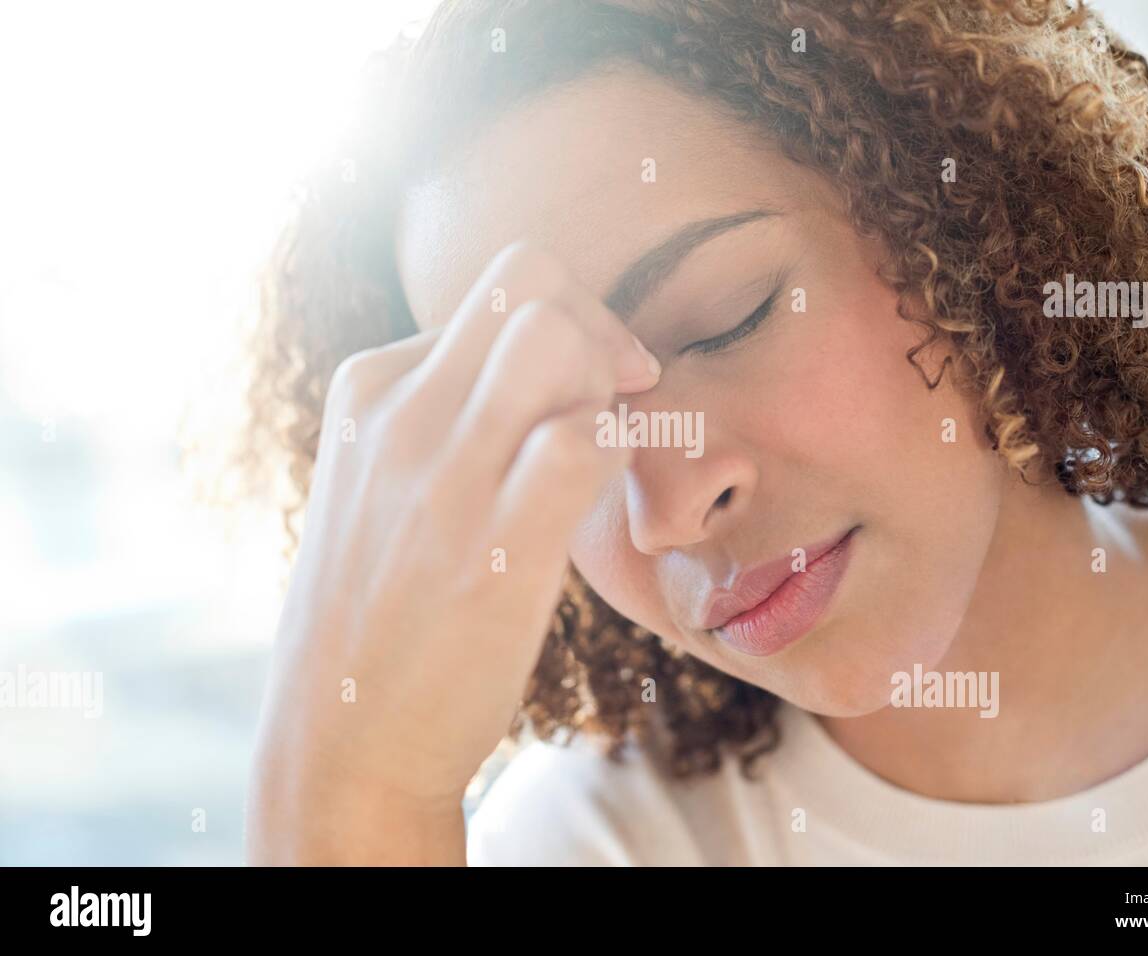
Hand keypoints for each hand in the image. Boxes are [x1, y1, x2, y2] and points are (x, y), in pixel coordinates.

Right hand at [246, 241, 658, 862]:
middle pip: (529, 280)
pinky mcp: (493, 545)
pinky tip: (598, 505)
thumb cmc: (385, 608)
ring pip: (555, 336)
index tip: (592, 388)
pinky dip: (616, 453)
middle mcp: (397, 412)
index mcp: (369, 389)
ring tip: (598, 454)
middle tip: (615, 397)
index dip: (569, 325)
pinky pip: (585, 438)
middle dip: (595, 326)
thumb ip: (448, 416)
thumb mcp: (386, 485)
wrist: (344, 737)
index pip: (497, 291)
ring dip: (602, 385)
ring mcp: (441, 474)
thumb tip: (556, 372)